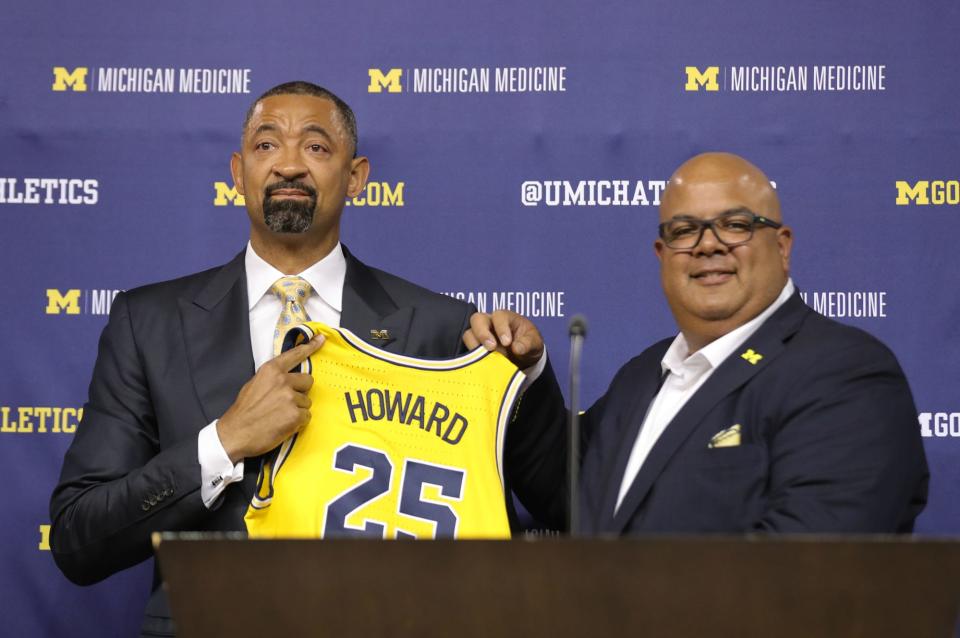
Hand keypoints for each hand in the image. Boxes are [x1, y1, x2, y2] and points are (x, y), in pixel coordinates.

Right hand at [217, 334, 323, 462]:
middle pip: (308, 381)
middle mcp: (282, 381)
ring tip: (280, 415)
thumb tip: (286, 376)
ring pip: (306, 401)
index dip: (310, 347)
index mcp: (271, 371)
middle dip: (300, 391)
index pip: (295, 355)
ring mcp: (290, 398)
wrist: (235, 433)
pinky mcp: (295, 415)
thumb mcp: (254, 384)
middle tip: (285, 402)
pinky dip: (298, 421)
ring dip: (297, 409)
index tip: (321, 339)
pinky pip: (306, 416)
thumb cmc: (244, 411)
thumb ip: (272, 378)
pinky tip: (283, 424)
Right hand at [463, 310, 543, 369]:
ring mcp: (479, 335)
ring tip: (487, 358)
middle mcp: (489, 323)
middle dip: (482, 333)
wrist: (523, 358)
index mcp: (505, 317)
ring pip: (468, 334)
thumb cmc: (528, 343)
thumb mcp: (535, 343)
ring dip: (476, 346)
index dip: (501, 328)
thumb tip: (517, 348)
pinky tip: (482, 365)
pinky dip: (473, 357)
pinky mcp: (475, 349)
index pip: (499, 316)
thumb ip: (528, 344)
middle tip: (491, 348)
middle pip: (477, 319)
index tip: (507, 343)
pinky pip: (468, 350)